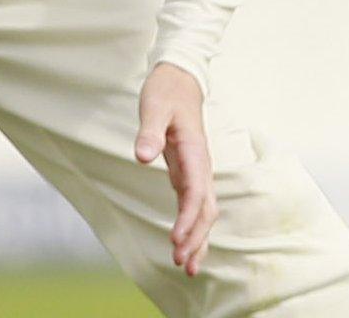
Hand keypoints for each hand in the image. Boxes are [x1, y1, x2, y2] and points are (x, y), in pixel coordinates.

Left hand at [134, 64, 216, 275]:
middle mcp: (201, 165)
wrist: (180, 80)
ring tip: (188, 268)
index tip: (177, 240)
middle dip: (196, 237)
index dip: (188, 218)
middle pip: (206, 208)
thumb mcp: (153, 107)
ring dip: (198, 238)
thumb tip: (142, 157)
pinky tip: (185, 246)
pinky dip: (192, 227)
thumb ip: (148, 131)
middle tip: (182, 263)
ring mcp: (196, 171)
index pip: (196, 191)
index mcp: (195, 151)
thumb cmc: (165, 92)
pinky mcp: (188, 173)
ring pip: (204, 211)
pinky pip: (195, 206)